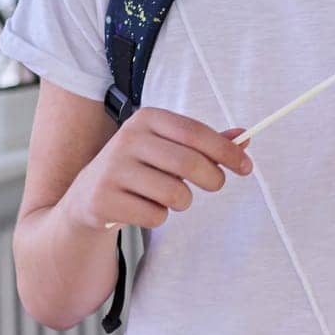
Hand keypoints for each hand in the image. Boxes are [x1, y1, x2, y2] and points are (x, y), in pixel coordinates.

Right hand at [60, 108, 253, 232]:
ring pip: (175, 193)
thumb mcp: (168, 147)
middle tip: (216, 184)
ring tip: (170, 197)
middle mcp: (127, 139)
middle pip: (189, 163)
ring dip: (183, 201)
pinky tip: (143, 208)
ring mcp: (112, 169)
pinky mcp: (103, 200)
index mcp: (147, 118)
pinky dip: (158, 217)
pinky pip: (155, 216)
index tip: (247, 167)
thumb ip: (206, 143)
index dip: (226, 151)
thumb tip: (245, 137)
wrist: (87, 196)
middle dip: (213, 178)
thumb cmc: (141, 167)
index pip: (196, 133)